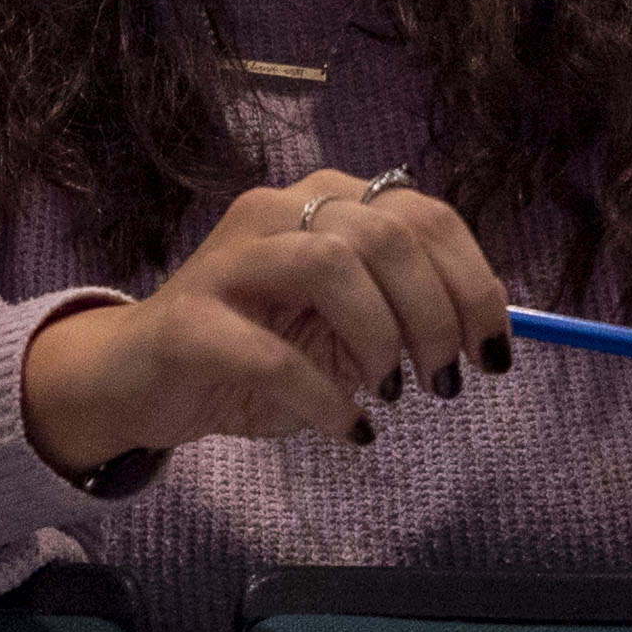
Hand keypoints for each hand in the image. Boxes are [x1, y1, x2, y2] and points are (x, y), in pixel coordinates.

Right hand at [20, 169, 510, 474]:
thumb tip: (486, 331)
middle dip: (436, 314)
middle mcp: (277, 211)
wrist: (138, 382)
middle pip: (386, 233)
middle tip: (444, 381)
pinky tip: (346, 428)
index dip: (474, 283)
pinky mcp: (189, 319)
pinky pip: (272, 355)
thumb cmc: (250, 353)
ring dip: (381, 335)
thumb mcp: (341, 332)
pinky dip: (324, 398)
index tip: (493, 351)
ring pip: (331, 263)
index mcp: (323, 203)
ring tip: (394, 392)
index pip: (423, 215)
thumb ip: (404, 314)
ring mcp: (229, 260)